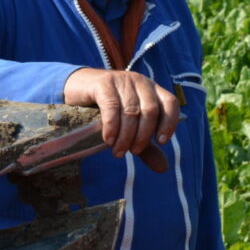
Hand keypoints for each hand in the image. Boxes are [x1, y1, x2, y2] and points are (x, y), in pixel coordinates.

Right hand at [63, 68, 178, 169]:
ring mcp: (122, 80)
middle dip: (143, 135)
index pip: (170, 103)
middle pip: (150, 110)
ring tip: (118, 151)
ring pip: (131, 110)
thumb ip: (147, 146)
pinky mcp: (103, 83)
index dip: (169, 123)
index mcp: (152, 90)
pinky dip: (112, 126)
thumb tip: (163, 168)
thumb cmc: (108, 110)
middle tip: (133, 151)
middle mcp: (140, 82)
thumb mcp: (130, 128)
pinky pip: (112, 106)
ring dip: (126, 135)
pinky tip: (108, 139)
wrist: (78, 89)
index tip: (160, 142)